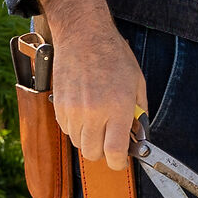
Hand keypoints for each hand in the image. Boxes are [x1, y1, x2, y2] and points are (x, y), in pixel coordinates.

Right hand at [35, 0, 143, 173]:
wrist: (83, 35)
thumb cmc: (113, 55)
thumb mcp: (137, 82)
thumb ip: (138, 112)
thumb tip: (137, 135)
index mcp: (117, 108)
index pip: (114, 153)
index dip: (119, 163)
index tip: (121, 160)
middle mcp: (93, 112)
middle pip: (92, 153)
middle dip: (103, 151)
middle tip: (109, 138)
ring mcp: (73, 110)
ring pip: (78, 142)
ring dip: (88, 137)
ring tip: (96, 119)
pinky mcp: (58, 105)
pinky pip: (66, 129)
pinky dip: (75, 126)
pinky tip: (83, 109)